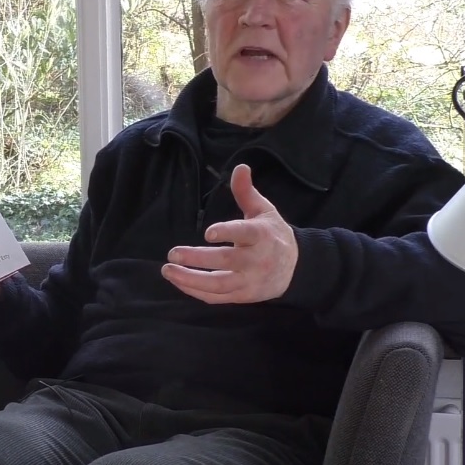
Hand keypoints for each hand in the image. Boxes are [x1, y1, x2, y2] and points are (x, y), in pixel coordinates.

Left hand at [161, 164, 297, 303]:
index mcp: (262, 235)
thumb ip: (246, 192)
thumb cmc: (274, 235)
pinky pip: (217, 297)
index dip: (227, 232)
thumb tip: (239, 167)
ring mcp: (250, 281)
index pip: (244, 233)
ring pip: (218, 284)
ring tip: (168, 270)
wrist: (297, 268)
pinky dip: (196, 291)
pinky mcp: (243, 296)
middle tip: (172, 253)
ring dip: (190, 279)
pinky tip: (179, 281)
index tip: (208, 232)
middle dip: (197, 258)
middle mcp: (257, 260)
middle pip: (225, 261)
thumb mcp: (264, 211)